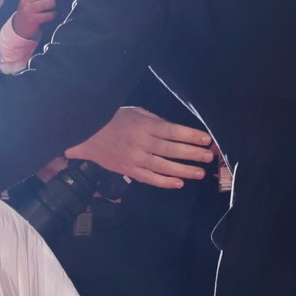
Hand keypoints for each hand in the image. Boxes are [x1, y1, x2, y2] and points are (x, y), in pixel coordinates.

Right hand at [10, 0, 60, 40]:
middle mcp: (26, 0)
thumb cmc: (29, 10)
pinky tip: (54, 14)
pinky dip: (52, 14)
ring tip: (56, 5)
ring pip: (43, 4)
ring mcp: (28, 10)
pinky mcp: (32, 20)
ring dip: (52, 4)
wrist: (19, 26)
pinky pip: (45, 15)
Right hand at [65, 106, 216, 188]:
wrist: (86, 134)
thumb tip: (178, 131)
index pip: (173, 131)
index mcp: (144, 126)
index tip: (206, 139)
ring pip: (164, 167)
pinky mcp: (129, 170)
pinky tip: (179, 183)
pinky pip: (150, 178)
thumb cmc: (113, 120)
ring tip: (200, 173)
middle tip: (209, 157)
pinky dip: (165, 182)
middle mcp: (141, 143)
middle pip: (172, 150)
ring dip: (184, 171)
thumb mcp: (136, 113)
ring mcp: (135, 159)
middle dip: (193, 154)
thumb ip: (156, 121)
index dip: (191, 136)